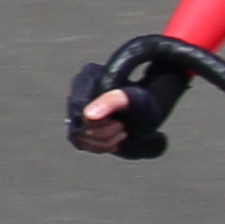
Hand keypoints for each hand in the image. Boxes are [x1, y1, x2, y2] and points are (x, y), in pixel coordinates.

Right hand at [65, 60, 187, 159]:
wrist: (148, 109)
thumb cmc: (144, 103)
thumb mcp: (132, 100)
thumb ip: (112, 102)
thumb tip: (88, 115)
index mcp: (87, 77)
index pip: (80, 113)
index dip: (99, 125)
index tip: (120, 124)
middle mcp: (78, 89)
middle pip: (78, 125)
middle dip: (103, 134)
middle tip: (123, 129)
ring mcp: (76, 105)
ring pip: (78, 136)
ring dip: (102, 142)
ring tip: (121, 133)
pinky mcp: (78, 119)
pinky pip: (80, 141)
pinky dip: (98, 146)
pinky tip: (114, 140)